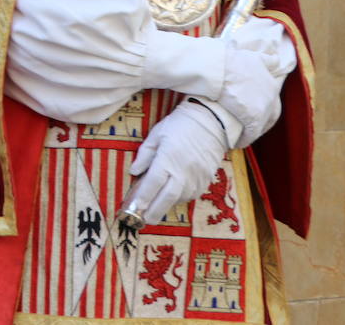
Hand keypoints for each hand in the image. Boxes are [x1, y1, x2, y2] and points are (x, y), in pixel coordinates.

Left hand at [122, 101, 226, 226]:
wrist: (211, 123)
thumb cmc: (180, 125)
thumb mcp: (157, 134)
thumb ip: (144, 155)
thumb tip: (134, 172)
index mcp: (168, 159)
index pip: (152, 183)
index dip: (142, 198)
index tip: (133, 208)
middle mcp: (183, 172)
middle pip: (166, 198)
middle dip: (154, 211)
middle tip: (144, 221)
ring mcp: (196, 178)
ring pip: (179, 199)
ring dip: (166, 205)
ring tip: (154, 209)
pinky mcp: (206, 181)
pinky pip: (191, 195)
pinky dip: (179, 198)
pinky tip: (171, 196)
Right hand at [217, 43, 284, 145]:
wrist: (220, 68)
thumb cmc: (232, 61)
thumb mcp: (254, 57)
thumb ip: (268, 59)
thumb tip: (277, 58)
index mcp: (272, 85)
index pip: (273, 103)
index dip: (264, 110)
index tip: (252, 112)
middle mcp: (271, 97)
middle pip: (270, 116)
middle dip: (261, 123)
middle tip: (248, 127)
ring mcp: (263, 108)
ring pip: (261, 126)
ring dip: (252, 131)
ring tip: (241, 135)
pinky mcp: (253, 119)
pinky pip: (251, 134)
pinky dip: (244, 139)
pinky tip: (236, 142)